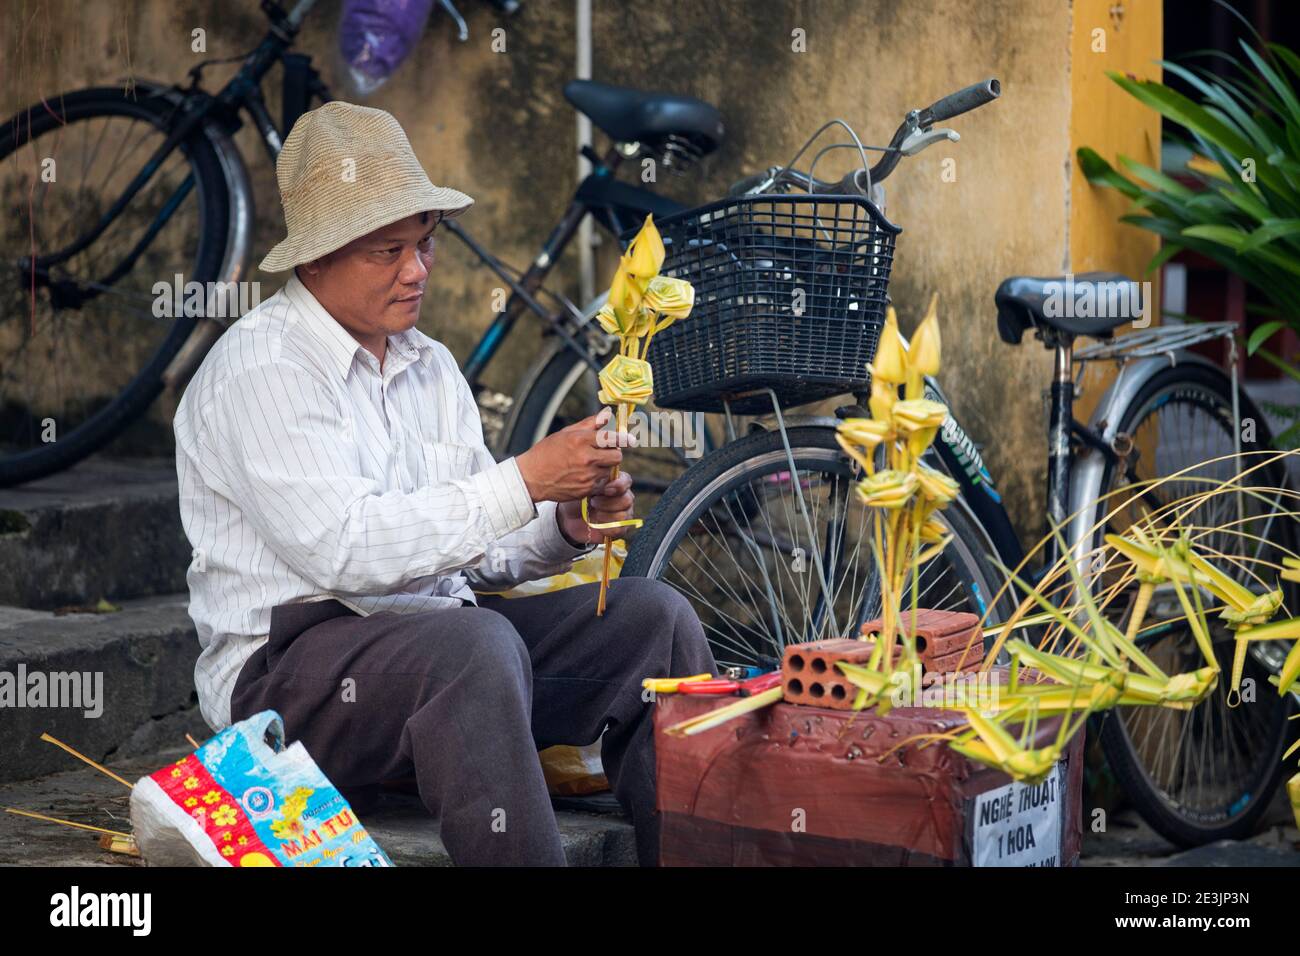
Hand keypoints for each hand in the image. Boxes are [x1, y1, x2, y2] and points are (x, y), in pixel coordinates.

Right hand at [515, 406, 636, 502]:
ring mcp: (587, 476)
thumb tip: (608, 414)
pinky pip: (602, 483)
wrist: (532, 478)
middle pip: (616, 456)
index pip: (611, 438)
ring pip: (610, 470)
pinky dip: (598, 479)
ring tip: (589, 464)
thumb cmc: (547, 452)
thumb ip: (589, 424)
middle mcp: (586, 458)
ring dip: (605, 466)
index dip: (624, 439)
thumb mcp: (566, 433)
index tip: (631, 440)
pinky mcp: (587, 490)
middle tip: (604, 451)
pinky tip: (585, 475)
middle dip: (613, 453)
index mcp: (580, 440)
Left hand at [558, 471, 634, 543]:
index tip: (605, 490)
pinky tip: (597, 525)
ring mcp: (624, 513)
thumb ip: (598, 482)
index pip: (626, 481)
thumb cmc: (577, 499)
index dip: (618, 486)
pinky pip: (620, 530)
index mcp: (616, 483)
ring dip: (605, 516)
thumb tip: (608, 475)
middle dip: (607, 503)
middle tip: (592, 502)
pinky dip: (606, 529)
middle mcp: (624, 497)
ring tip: (594, 514)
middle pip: (627, 500)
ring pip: (624, 516)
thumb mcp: (584, 487)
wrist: (569, 519)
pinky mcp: (620, 528)